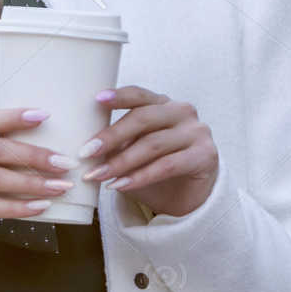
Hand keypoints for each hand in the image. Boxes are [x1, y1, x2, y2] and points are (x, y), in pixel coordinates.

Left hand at [79, 85, 218, 217]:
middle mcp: (182, 112)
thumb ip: (118, 142)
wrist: (189, 196)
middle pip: (143, 119)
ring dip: (121, 162)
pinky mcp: (205, 156)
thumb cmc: (156, 169)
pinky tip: (120, 185)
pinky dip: (140, 176)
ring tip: (98, 175)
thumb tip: (86, 145)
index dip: (119, 96)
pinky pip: (167, 165)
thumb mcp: (134, 150)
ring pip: (153, 144)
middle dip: (112, 136)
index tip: (97, 100)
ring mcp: (197, 132)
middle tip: (86, 152)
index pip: (140, 95)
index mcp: (163, 104)